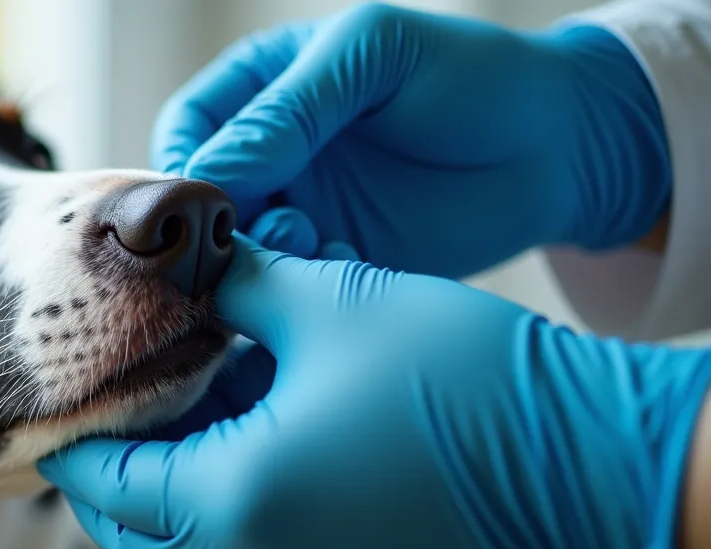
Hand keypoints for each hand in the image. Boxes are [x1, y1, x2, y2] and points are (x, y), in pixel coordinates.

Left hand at [37, 237, 710, 548]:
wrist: (585, 463)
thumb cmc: (459, 376)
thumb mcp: (329, 302)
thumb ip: (235, 286)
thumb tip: (193, 272)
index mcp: (233, 505)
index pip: (107, 482)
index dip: (76, 438)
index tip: (58, 405)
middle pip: (137, 535)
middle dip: (114, 477)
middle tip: (113, 414)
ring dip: (175, 498)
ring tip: (188, 423)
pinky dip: (232, 525)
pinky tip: (253, 459)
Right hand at [152, 3, 671, 278]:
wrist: (564, 147)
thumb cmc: (474, 76)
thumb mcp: (371, 58)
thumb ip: (287, 111)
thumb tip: (206, 176)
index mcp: (266, 89)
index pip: (189, 130)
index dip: (184, 165)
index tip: (207, 196)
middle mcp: (274, 157)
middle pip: (204, 203)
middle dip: (218, 223)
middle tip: (258, 231)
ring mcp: (303, 213)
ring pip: (239, 252)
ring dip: (258, 258)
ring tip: (309, 242)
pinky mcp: (336, 265)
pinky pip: (289, 288)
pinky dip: (300, 287)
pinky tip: (343, 265)